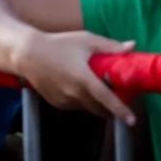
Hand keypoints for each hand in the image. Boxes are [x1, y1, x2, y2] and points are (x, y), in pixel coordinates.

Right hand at [12, 30, 135, 122]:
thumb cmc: (58, 44)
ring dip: (96, 103)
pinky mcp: (57, 103)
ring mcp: (65, 101)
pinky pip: (75, 106)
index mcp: (84, 79)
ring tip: (97, 87)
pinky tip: (78, 86)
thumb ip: (110, 46)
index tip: (132, 120)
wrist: (28, 54)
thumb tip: (131, 47)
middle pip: (100, 109)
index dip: (121, 111)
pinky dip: (82, 100)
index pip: (107, 100)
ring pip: (88, 108)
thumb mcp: (86, 40)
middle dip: (112, 108)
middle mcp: (75, 94)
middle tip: (118, 96)